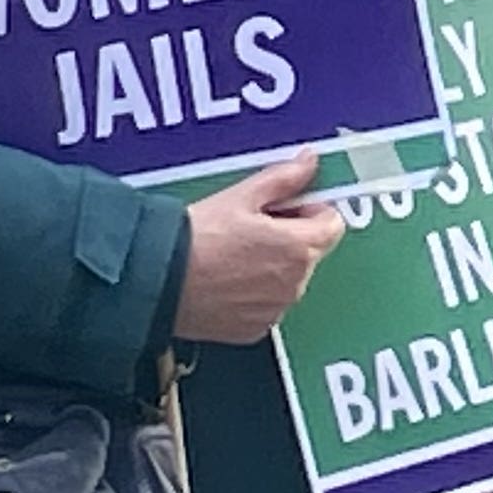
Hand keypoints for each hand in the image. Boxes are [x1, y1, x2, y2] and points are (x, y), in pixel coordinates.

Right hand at [172, 152, 343, 343]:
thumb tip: (308, 163)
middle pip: (310, 252)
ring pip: (288, 280)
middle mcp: (294, 284)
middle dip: (289, 237)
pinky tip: (226, 279)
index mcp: (298, 248)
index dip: (311, 210)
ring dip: (272, 266)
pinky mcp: (255, 329)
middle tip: (251, 226)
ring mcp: (275, 310)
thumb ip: (283, 178)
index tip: (288, 206)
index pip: (333, 224)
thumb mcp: (241, 196)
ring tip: (232, 253)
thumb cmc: (196, 238)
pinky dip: (254, 293)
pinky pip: (267, 305)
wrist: (159, 280)